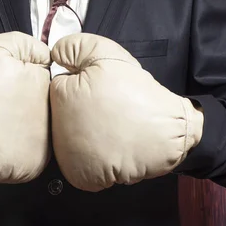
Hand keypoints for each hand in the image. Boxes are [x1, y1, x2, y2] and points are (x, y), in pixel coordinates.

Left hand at [50, 33, 203, 191]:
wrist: (169, 132)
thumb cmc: (138, 95)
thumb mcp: (106, 53)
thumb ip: (74, 47)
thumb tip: (56, 54)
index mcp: (59, 100)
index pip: (60, 85)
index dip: (84, 81)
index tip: (103, 86)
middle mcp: (56, 133)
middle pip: (65, 113)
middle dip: (85, 107)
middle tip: (111, 105)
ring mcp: (69, 159)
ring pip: (75, 137)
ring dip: (90, 132)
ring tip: (114, 124)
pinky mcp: (85, 178)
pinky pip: (84, 163)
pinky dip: (98, 156)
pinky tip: (113, 144)